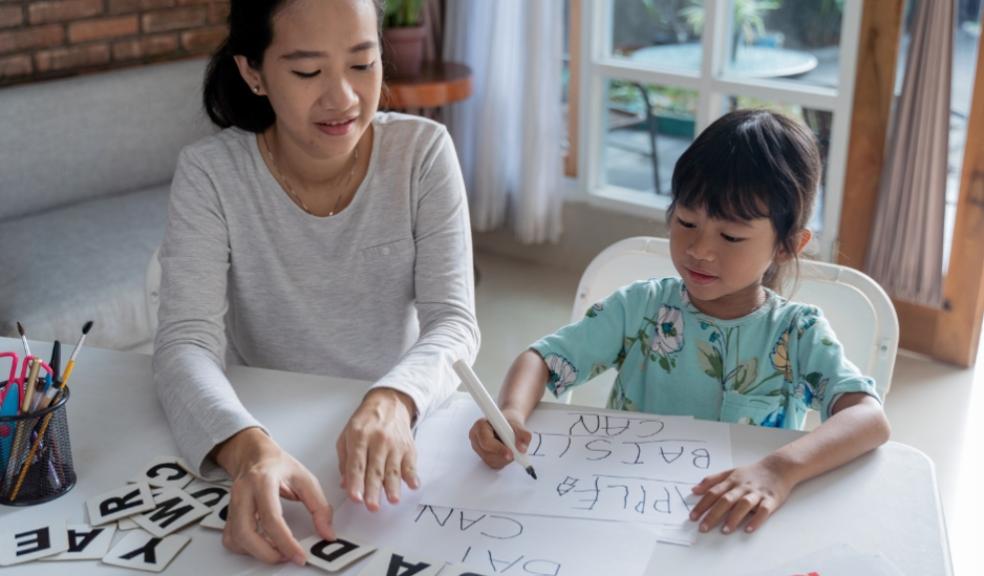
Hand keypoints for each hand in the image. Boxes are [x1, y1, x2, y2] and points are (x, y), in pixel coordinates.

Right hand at [214, 427, 334, 565]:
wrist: (254, 454)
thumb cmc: (279, 465)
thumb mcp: (306, 479)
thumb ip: (319, 507)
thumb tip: (327, 534)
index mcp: (263, 480)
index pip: (271, 518)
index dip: (285, 542)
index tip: (300, 556)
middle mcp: (243, 492)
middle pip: (246, 533)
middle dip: (267, 553)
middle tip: (288, 558)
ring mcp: (232, 503)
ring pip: (236, 539)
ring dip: (257, 552)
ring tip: (279, 551)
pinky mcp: (228, 514)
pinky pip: (231, 539)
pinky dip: (246, 549)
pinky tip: (264, 545)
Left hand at [336, 387, 417, 511]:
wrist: (389, 403)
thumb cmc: (366, 421)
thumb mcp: (347, 435)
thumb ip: (344, 461)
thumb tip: (345, 484)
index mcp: (359, 437)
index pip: (356, 463)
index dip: (355, 481)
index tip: (355, 497)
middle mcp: (378, 440)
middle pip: (375, 469)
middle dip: (373, 490)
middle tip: (372, 506)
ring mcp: (395, 444)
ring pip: (393, 468)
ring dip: (393, 486)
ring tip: (392, 499)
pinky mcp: (408, 447)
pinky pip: (410, 463)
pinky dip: (412, 475)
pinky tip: (412, 485)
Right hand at [468, 409, 531, 468]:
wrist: (506, 425)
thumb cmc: (509, 422)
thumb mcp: (518, 424)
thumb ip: (523, 434)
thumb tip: (522, 448)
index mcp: (480, 426)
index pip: (486, 441)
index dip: (498, 448)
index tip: (511, 453)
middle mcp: (476, 438)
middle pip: (488, 454)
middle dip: (503, 455)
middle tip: (515, 452)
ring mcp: (478, 449)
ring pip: (491, 461)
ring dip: (505, 458)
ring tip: (511, 449)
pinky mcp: (483, 457)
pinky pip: (494, 464)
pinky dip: (503, 461)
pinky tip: (507, 452)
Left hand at [688, 455, 795, 534]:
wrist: (778, 467)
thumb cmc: (751, 473)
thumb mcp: (730, 472)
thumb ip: (711, 480)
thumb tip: (693, 490)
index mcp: (731, 481)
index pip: (713, 493)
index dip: (702, 504)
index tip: (692, 517)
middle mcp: (743, 487)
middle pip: (726, 500)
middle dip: (713, 514)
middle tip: (703, 527)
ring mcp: (757, 493)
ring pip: (744, 504)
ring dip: (734, 517)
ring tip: (725, 530)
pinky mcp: (771, 500)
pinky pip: (764, 510)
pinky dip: (756, 520)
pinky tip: (749, 529)